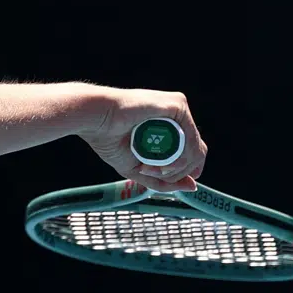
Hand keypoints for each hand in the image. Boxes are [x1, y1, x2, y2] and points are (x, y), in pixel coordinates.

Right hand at [79, 87, 206, 192]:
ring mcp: (179, 110)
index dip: (184, 170)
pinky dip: (179, 156)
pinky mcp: (178, 105)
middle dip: (177, 172)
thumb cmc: (109, 139)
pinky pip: (191, 139)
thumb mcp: (138, 169)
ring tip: (148, 167)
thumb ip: (164, 180)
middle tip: (149, 171)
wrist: (95, 119)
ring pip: (195, 149)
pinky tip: (158, 160)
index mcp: (168, 127)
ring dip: (175, 167)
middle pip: (197, 153)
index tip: (165, 177)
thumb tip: (192, 187)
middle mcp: (177, 117)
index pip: (192, 152)